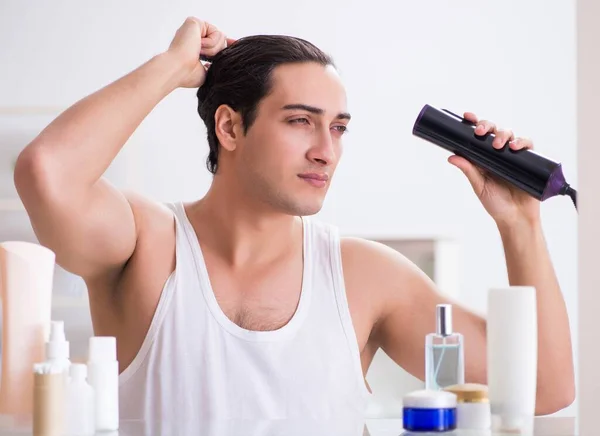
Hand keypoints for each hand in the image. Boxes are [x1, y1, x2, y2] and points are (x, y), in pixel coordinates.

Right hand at [167, 17, 234, 87]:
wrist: (178, 69)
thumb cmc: (187, 74)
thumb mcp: (205, 73)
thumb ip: (213, 66)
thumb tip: (220, 63)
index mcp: (194, 47)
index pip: (214, 42)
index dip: (226, 44)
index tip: (236, 44)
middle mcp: (193, 36)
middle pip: (220, 40)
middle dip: (217, 52)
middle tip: (202, 57)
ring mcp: (193, 29)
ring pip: (220, 36)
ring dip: (213, 50)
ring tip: (198, 53)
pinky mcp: (195, 22)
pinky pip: (216, 32)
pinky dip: (210, 43)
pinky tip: (198, 47)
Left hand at [447, 112, 540, 227]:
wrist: (516, 218)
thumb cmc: (496, 204)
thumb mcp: (479, 186)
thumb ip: (469, 170)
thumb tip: (451, 156)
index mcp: (484, 157)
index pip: (479, 136)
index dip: (474, 123)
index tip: (467, 116)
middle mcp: (499, 153)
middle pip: (494, 130)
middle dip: (487, 126)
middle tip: (480, 133)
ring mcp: (514, 156)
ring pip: (510, 134)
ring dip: (503, 134)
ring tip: (498, 145)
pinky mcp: (529, 160)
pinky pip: (528, 145)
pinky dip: (522, 142)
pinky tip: (515, 147)